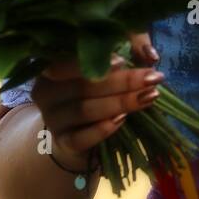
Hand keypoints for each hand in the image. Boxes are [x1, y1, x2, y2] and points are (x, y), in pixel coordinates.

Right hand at [32, 31, 163, 171]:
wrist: (75, 134)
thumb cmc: (91, 93)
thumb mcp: (102, 71)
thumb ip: (120, 59)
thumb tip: (149, 55)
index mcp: (51, 68)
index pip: (68, 60)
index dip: (95, 61)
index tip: (124, 61)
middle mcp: (44, 92)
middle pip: (83, 86)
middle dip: (122, 82)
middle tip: (153, 78)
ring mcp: (51, 119)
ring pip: (85, 110)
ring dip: (120, 103)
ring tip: (149, 96)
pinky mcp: (61, 142)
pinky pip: (80, 137)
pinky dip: (101, 129)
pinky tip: (121, 121)